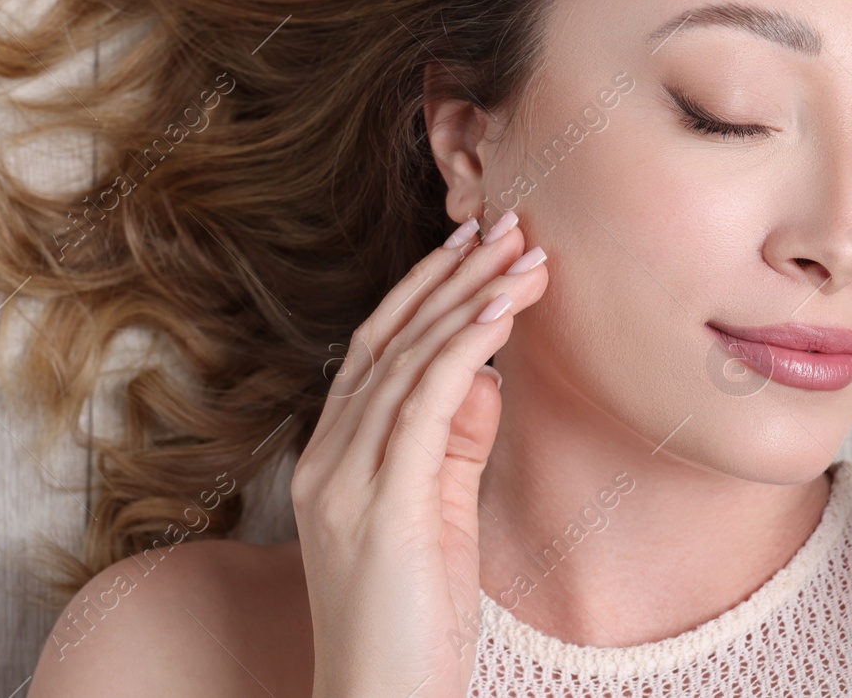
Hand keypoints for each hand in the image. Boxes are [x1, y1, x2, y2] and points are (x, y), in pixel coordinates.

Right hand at [290, 210, 548, 697]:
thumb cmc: (413, 628)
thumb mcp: (439, 522)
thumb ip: (453, 447)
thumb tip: (485, 376)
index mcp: (334, 463)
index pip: (375, 353)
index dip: (421, 293)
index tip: (470, 247)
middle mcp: (330, 461)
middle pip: (387, 340)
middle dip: (449, 276)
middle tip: (505, 224)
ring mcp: (348, 481)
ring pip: (406, 359)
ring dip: (468, 296)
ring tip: (521, 252)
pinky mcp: (383, 504)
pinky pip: (426, 402)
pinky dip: (466, 344)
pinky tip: (501, 308)